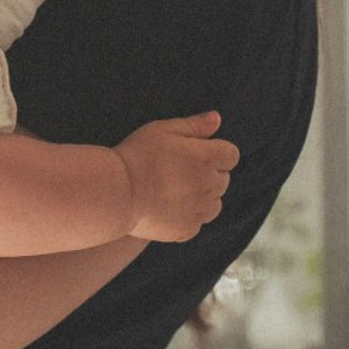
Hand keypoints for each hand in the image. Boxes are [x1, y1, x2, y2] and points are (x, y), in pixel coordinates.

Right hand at [114, 112, 238, 241]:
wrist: (119, 192)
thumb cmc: (139, 155)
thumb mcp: (163, 130)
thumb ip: (194, 125)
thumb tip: (217, 119)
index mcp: (207, 158)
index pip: (230, 155)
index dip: (216, 152)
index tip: (195, 152)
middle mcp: (210, 185)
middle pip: (223, 179)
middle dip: (208, 173)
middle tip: (178, 169)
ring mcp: (200, 210)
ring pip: (214, 204)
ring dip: (202, 196)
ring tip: (174, 190)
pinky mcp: (188, 230)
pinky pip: (197, 222)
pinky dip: (188, 216)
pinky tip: (167, 207)